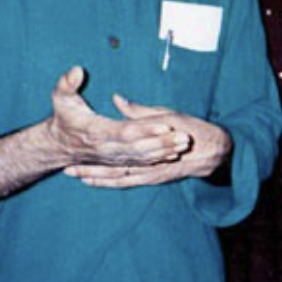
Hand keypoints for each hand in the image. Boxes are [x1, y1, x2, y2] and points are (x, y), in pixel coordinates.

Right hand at [45, 66, 192, 169]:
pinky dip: (156, 159)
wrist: (56, 146)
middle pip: (140, 147)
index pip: (126, 132)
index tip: (166, 125)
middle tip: (184, 136)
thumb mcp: (60, 98)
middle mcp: (107, 148)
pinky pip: (139, 162)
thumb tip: (77, 70)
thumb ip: (66, 84)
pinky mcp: (117, 161)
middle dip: (163, 142)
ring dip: (164, 151)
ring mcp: (113, 157)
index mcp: (97, 132)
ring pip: (143, 157)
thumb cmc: (62, 118)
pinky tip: (171, 154)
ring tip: (184, 144)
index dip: (147, 130)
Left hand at [63, 92, 232, 188]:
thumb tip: (116, 98)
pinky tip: (97, 182)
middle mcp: (147, 163)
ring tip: (76, 177)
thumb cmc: (191, 128)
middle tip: (68, 169)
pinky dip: (111, 183)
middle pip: (113, 169)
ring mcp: (149, 173)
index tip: (77, 145)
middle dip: (90, 169)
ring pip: (117, 179)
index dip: (97, 148)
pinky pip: (127, 182)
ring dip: (97, 178)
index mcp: (149, 144)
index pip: (120, 147)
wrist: (213, 151)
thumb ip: (139, 111)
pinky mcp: (152, 178)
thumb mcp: (166, 115)